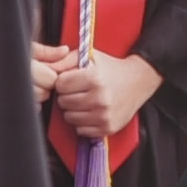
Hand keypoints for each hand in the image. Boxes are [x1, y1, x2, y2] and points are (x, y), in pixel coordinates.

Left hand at [31, 47, 159, 143]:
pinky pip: (81, 130)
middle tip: (78, 91)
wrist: (139, 81)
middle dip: (67, 96)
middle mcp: (100, 98)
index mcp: (94, 78)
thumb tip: (47, 69)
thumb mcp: (90, 56)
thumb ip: (66, 60)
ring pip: (70, 118)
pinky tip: (90, 112)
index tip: (71, 81)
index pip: (60, 85)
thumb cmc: (112, 68)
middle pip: (63, 102)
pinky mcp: (107, 128)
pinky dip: (82, 122)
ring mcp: (104, 115)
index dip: (63, 82)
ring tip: (84, 101)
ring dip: (73, 110)